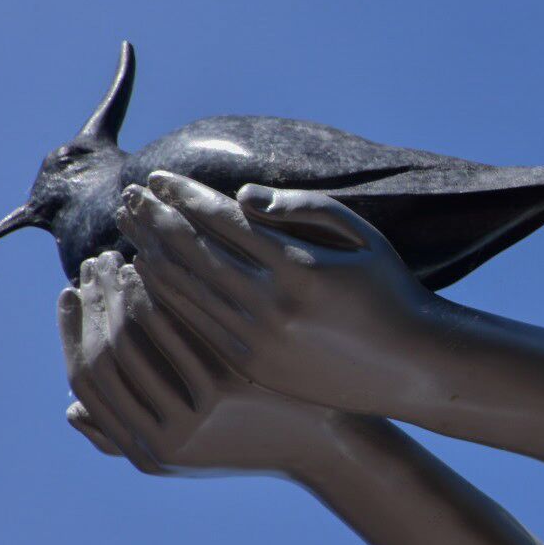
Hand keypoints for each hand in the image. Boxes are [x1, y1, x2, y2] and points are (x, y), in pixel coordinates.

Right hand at [61, 250, 343, 476]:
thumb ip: (135, 435)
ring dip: (121, 291)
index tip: (70, 293)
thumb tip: (69, 413)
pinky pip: (181, 328)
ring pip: (137, 337)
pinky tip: (160, 263)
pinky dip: (163, 294)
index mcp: (151, 453)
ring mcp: (199, 412)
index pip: (90, 382)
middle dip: (95, 303)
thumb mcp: (188, 449)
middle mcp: (166, 439)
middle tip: (93, 263)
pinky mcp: (231, 386)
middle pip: (107, 355)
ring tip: (121, 257)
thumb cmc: (257, 435)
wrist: (332, 440)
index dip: (73, 335)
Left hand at [117, 172, 433, 412]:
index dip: (186, 195)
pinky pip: (194, 324)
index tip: (159, 178)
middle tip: (131, 197)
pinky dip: (165, 297)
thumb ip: (304, 208)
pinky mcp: (253, 366)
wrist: (412, 366)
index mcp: (301, 267)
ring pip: (185, 291)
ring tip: (132, 229)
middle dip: (156, 219)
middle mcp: (274, 306)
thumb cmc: (390, 291)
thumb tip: (243, 195)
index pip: (224, 220)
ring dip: (152, 255)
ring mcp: (259, 341)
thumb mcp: (362, 237)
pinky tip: (151, 275)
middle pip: (194, 252)